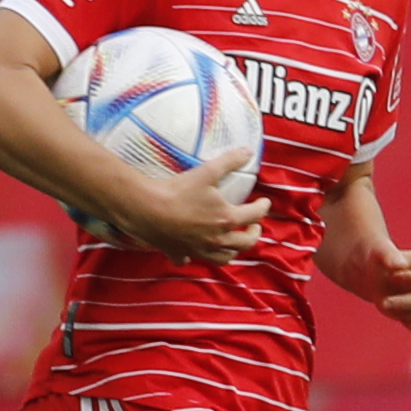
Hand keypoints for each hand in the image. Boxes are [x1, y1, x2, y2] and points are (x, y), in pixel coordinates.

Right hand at [106, 154, 265, 261]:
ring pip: (223, 258)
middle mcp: (216, 240)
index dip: (263, 207)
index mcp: (227, 220)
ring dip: (231, 250)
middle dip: (254, 234)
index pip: (255, 215)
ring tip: (232, 241)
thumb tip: (248, 151)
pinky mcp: (179, 253)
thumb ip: (229, 161)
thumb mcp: (207, 172)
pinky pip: (189, 259)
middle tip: (253, 226)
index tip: (264, 202)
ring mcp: (198, 250)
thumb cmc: (178, 191)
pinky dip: (194, 256)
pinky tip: (193, 251)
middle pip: (245, 243)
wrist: (145, 208)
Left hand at [367, 240, 410, 337]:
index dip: (400, 284)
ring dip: (407, 316)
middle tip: (384, 302)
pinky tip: (404, 318)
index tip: (392, 278)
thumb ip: (387, 254)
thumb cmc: (380, 265)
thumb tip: (398, 264)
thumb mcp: (378, 254)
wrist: (380, 280)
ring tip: (394, 307)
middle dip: (404, 304)